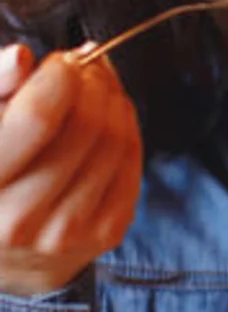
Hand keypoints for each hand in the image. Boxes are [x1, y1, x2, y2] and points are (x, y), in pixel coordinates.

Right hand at [0, 45, 142, 296]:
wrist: (6, 254)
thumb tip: (20, 57)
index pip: (38, 118)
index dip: (60, 77)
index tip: (61, 62)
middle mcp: (16, 220)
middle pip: (85, 125)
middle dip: (91, 83)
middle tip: (83, 67)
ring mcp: (64, 232)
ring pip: (115, 140)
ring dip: (112, 99)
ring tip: (95, 88)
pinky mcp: (104, 234)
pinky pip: (132, 161)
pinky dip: (126, 127)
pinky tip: (108, 117)